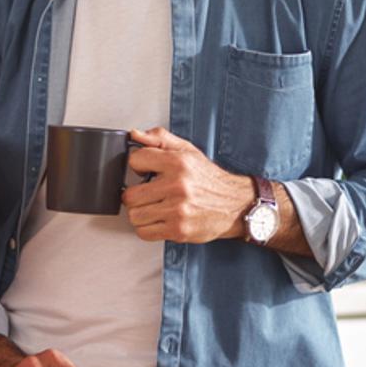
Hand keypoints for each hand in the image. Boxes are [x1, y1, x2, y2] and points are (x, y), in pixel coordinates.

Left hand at [122, 127, 253, 243]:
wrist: (235, 205)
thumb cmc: (209, 179)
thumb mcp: (188, 151)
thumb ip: (159, 139)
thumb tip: (136, 134)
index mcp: (178, 163)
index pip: (136, 161)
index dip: (137, 166)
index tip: (144, 171)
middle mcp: (177, 186)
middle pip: (130, 195)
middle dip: (135, 195)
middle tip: (146, 193)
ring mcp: (177, 210)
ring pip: (135, 215)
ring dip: (140, 213)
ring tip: (153, 207)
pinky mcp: (178, 230)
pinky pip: (144, 232)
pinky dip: (146, 228)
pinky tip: (158, 219)